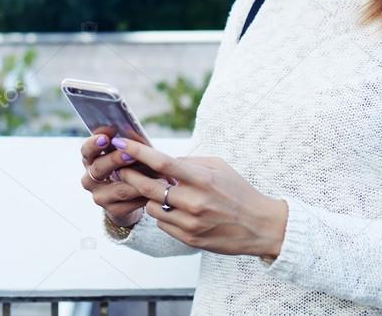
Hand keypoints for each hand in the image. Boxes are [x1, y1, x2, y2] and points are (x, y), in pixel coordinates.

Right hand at [79, 128, 150, 226]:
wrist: (129, 198)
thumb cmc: (129, 166)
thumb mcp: (124, 154)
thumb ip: (126, 145)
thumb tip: (134, 132)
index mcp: (90, 160)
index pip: (86, 150)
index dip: (94, 144)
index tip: (106, 138)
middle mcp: (90, 179)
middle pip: (99, 168)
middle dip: (115, 160)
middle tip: (130, 155)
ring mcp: (100, 197)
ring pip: (118, 189)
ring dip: (138, 181)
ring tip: (155, 174)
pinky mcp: (113, 211)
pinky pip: (131, 203)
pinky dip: (145, 195)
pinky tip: (158, 190)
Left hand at [110, 136, 288, 259]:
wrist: (260, 226)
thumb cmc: (238, 192)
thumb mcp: (218, 167)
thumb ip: (190, 162)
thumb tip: (162, 160)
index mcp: (202, 179)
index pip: (163, 163)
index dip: (138, 152)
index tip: (121, 143)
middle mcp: (195, 202)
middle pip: (149, 187)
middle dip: (130, 176)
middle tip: (121, 168)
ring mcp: (191, 223)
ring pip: (152, 207)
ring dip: (150, 198)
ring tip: (158, 191)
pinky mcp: (189, 239)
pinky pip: (162, 224)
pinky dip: (163, 213)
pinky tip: (173, 208)